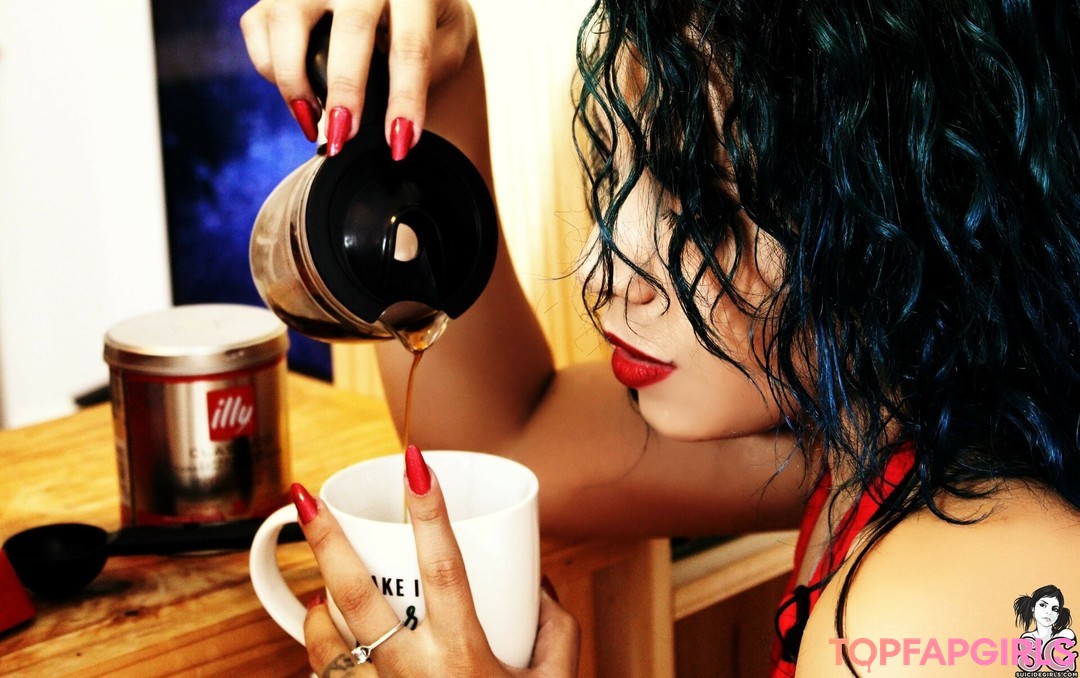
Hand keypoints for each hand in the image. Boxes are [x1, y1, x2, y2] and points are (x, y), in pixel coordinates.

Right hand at [240, 0, 474, 153]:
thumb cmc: (426, 17)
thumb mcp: (448, 36)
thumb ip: (433, 66)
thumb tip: (398, 110)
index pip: (411, 47)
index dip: (405, 99)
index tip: (399, 144)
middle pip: (351, 29)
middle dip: (345, 89)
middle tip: (343, 138)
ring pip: (288, 22)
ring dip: (295, 81)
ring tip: (312, 124)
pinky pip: (258, 27)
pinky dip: (269, 68)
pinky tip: (296, 96)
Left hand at [290, 449, 579, 676]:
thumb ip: (556, 627)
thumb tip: (535, 582)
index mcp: (464, 658)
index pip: (443, 570)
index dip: (429, 513)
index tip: (416, 463)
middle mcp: (413, 676)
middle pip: (358, 598)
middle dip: (326, 541)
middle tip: (304, 496)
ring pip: (326, 639)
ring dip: (315, 599)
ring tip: (315, 574)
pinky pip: (324, 677)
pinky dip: (319, 648)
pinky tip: (325, 631)